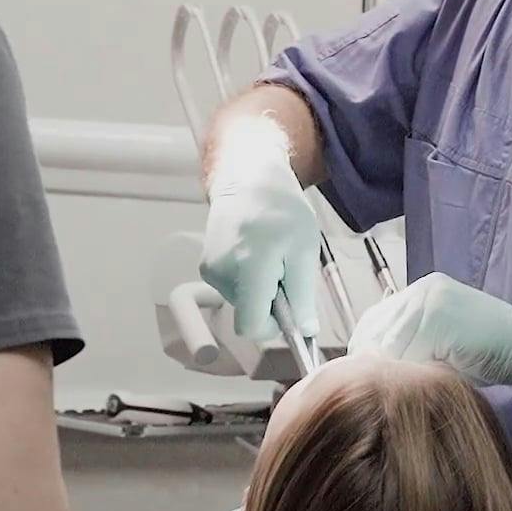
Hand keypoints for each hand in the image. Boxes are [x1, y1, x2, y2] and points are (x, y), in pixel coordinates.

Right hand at [199, 116, 320, 340]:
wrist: (247, 178)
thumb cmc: (282, 210)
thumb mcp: (304, 250)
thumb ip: (302, 296)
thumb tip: (304, 332)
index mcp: (249, 267)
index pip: (251, 327)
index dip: (274, 327)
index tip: (290, 309)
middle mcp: (221, 272)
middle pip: (249, 314)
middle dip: (271, 302)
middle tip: (285, 268)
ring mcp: (210, 269)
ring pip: (242, 301)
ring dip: (261, 288)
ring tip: (271, 254)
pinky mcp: (206, 266)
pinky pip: (234, 288)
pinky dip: (249, 279)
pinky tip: (256, 252)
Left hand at [346, 274, 511, 385]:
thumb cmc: (489, 350)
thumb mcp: (444, 340)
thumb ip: (413, 342)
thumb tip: (375, 368)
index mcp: (422, 291)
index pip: (375, 320)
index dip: (366, 350)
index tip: (365, 376)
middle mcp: (422, 290)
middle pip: (377, 331)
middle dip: (374, 363)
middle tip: (377, 390)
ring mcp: (431, 302)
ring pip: (391, 346)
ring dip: (394, 372)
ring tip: (399, 391)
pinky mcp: (439, 319)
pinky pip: (410, 354)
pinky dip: (410, 374)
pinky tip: (418, 386)